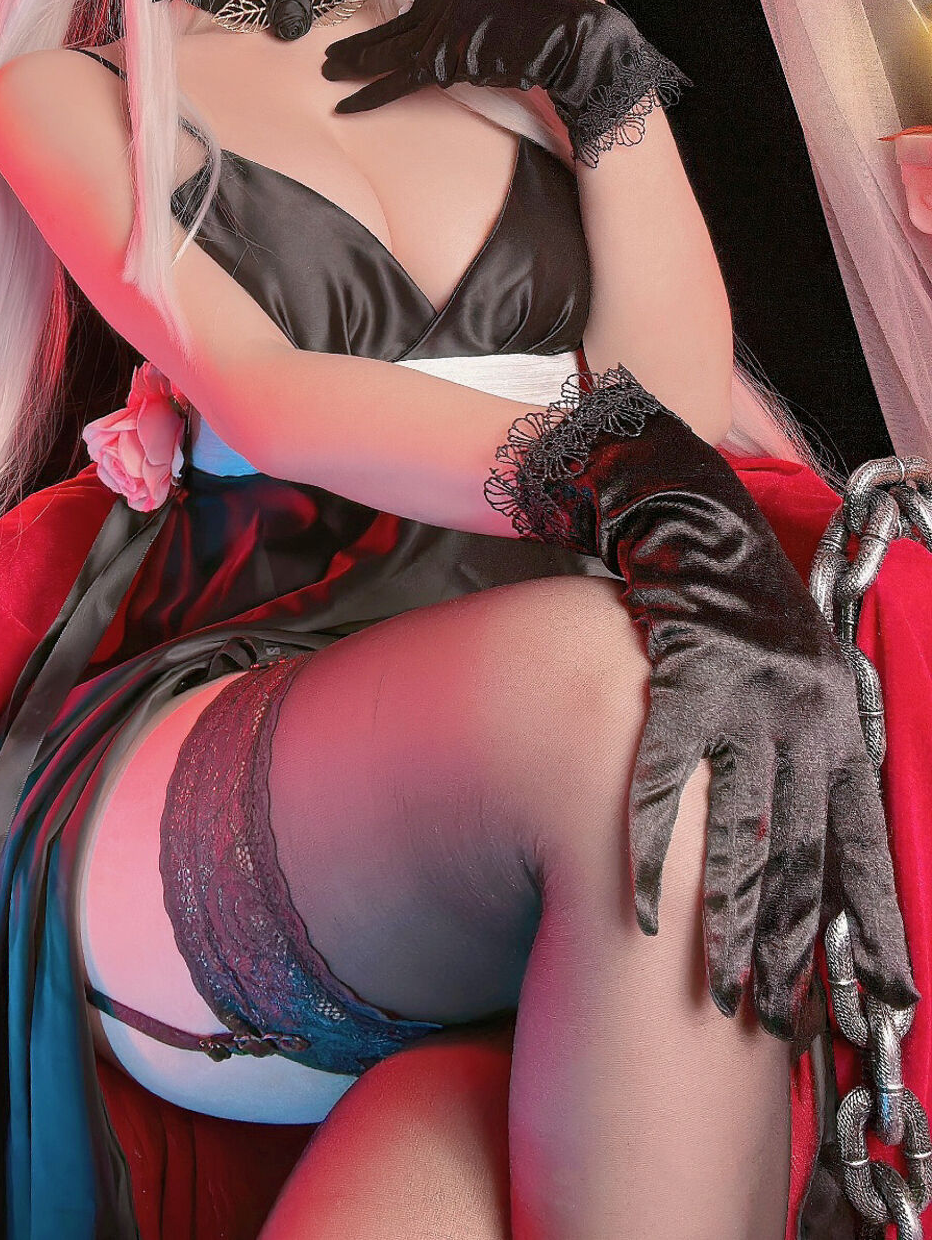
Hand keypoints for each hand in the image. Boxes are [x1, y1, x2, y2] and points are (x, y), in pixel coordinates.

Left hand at [318, 0, 686, 167]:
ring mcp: (439, 32)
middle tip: (325, 51)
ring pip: (383, 54)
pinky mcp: (443, 63)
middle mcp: (438, 3)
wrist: (566, 36)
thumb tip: (451, 23)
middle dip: (354, 40)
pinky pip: (396, 83)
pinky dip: (368, 97)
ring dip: (353, 66)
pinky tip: (344, 107)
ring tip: (327, 73)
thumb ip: (468, 4)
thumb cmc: (544, 17)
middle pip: (385, 24)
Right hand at [486, 367, 917, 1035]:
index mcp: (840, 717)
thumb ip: (811, 745)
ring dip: (726, 924)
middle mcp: (806, 714)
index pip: (865, 840)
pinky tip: (639, 904)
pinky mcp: (683, 680)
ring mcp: (745, 698)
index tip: (887, 996)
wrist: (691, 505)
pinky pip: (663, 780)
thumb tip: (810, 831)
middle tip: (771, 1022)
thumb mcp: (803, 669)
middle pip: (801, 856)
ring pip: (740, 834)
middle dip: (789, 950)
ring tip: (717, 993)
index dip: (874, 924)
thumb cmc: (742, 596)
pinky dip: (648, 847)